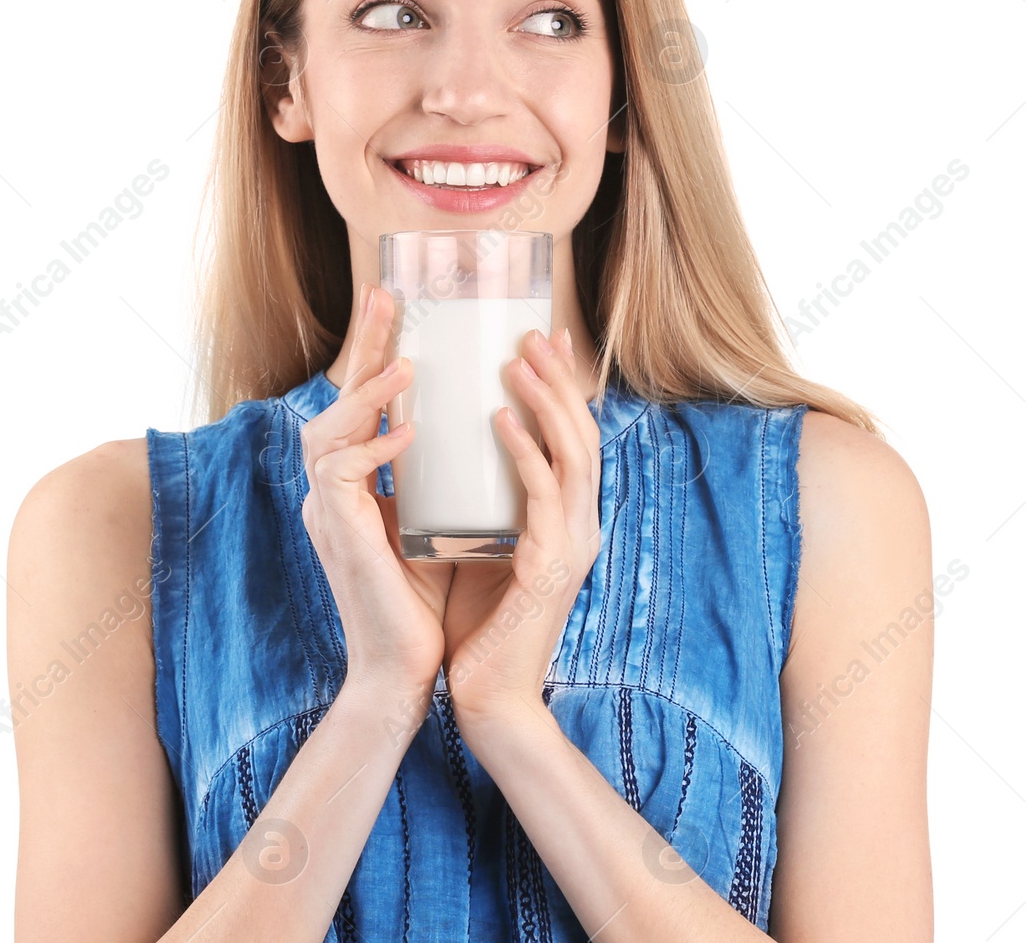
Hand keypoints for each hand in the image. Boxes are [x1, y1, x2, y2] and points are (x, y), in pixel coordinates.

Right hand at [300, 284, 451, 699]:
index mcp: (352, 484)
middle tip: (385, 293)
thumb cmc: (427, 601)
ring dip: (367, 394)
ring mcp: (327, 512)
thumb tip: (490, 425)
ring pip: (327, 430)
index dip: (372, 353)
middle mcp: (330, 490)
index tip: (396, 305)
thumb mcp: (441, 520)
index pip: (359, 405)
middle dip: (360, 345)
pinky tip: (409, 435)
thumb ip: (444, 477)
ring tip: (407, 365)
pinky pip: (342, 474)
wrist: (407, 671)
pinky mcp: (337, 534)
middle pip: (333, 400)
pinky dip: (375, 450)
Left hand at [441, 325, 601, 737]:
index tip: (546, 339)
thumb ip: (481, 502)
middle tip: (533, 333)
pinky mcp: (551, 568)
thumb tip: (451, 453)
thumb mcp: (482, 544)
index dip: (564, 387)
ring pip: (571, 454)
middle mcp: (579, 526)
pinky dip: (523, 452)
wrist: (486, 698)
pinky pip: (540, 496)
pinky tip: (500, 419)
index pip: (572, 439)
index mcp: (566, 520)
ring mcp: (571, 546)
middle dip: (559, 379)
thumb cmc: (478, 625)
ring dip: (545, 401)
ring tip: (518, 359)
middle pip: (581, 434)